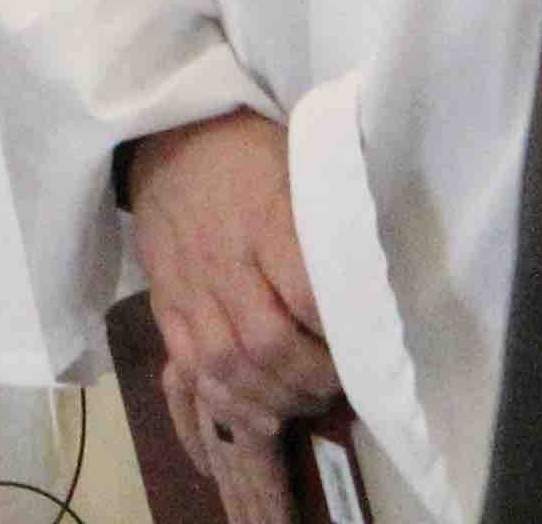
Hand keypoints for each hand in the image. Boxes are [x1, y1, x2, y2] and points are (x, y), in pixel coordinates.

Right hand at [127, 109, 344, 483]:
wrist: (167, 133)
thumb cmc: (250, 153)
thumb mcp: (300, 170)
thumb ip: (331, 225)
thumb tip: (379, 284)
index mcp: (266, 217)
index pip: (308, 297)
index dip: (341, 338)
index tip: (366, 348)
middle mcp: (222, 257)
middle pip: (267, 343)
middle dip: (312, 379)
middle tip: (338, 384)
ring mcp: (186, 283)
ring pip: (225, 364)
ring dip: (273, 396)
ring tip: (302, 397)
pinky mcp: (162, 300)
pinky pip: (187, 365)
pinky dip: (225, 399)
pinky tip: (258, 408)